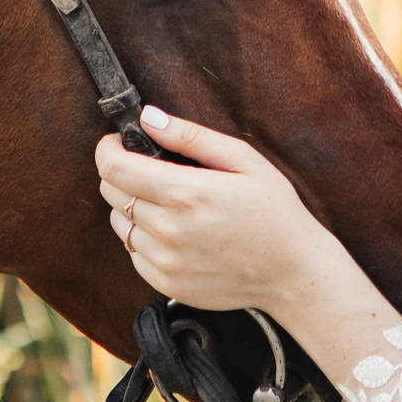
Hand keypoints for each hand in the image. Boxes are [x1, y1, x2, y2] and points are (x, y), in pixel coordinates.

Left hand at [94, 106, 352, 317]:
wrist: (292, 272)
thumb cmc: (274, 210)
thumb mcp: (244, 160)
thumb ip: (191, 137)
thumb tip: (148, 118)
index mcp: (186, 193)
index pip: (114, 167)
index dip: (108, 148)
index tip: (118, 142)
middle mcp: (169, 230)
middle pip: (110, 192)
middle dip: (121, 173)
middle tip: (150, 169)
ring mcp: (165, 261)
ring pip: (119, 223)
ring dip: (132, 207)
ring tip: (169, 204)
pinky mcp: (165, 283)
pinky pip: (132, 252)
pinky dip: (144, 237)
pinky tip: (176, 232)